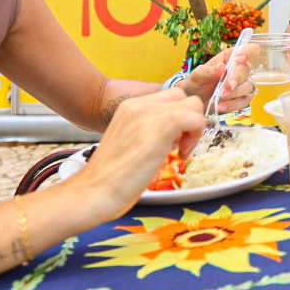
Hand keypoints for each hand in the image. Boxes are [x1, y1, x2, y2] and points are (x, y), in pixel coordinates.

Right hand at [71, 89, 205, 219]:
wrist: (94, 192)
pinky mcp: (160, 128)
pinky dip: (195, 135)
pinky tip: (181, 155)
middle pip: (185, 98)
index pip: (171, 97)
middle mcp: (138, 105)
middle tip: (180, 147)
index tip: (175, 141)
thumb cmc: (111, 177)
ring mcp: (148, 115)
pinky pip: (194, 118)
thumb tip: (176, 132)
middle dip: (190, 121)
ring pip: (193, 106)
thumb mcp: (130, 142)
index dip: (180, 117)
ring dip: (194, 129)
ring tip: (179, 152)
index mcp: (130, 107)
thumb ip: (149, 130)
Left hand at [181, 45, 256, 113]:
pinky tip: (221, 106)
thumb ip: (209, 71)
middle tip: (226, 87)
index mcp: (230, 57)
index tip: (240, 59)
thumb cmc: (196, 83)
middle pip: (247, 70)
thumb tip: (222, 67)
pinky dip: (233, 105)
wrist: (193, 100)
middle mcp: (239, 69)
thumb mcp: (198, 75)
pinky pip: (244, 101)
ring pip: (248, 86)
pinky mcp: (241, 98)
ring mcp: (241, 84)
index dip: (249, 52)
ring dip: (235, 93)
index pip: (249, 49)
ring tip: (220, 98)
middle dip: (236, 79)